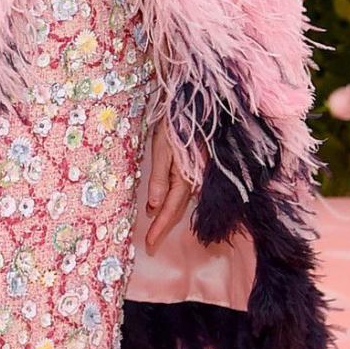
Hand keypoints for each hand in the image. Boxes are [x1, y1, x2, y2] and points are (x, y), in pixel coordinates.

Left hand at [144, 121, 197, 254]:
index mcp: (186, 178)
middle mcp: (196, 180)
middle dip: (164, 226)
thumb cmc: (177, 122)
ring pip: (183, 201)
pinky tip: (166, 203)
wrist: (198, 104)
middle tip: (151, 244)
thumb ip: (160, 177)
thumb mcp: (163, 148)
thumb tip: (154, 207)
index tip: (149, 245)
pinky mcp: (200, 168)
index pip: (170, 209)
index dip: (159, 228)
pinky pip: (187, 191)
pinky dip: (175, 201)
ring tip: (155, 227)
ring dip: (169, 214)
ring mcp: (200, 175)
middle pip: (178, 209)